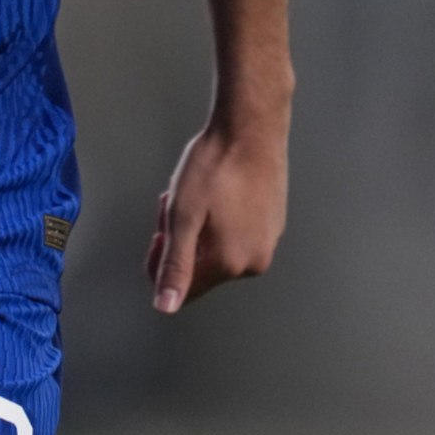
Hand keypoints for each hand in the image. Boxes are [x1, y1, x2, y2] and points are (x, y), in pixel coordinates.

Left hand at [145, 119, 286, 313]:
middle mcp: (255, 260)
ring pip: (219, 248)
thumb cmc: (216, 166)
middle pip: (203, 266)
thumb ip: (175, 264)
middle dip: (182, 240)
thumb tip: (167, 306)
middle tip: (175, 205)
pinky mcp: (275, 222)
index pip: (186, 288)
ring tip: (198, 195)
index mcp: (231, 263)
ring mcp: (269, 241)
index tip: (160, 232)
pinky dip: (221, 219)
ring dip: (200, 228)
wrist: (251, 128)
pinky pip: (238, 233)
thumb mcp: (182, 216)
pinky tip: (219, 192)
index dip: (163, 262)